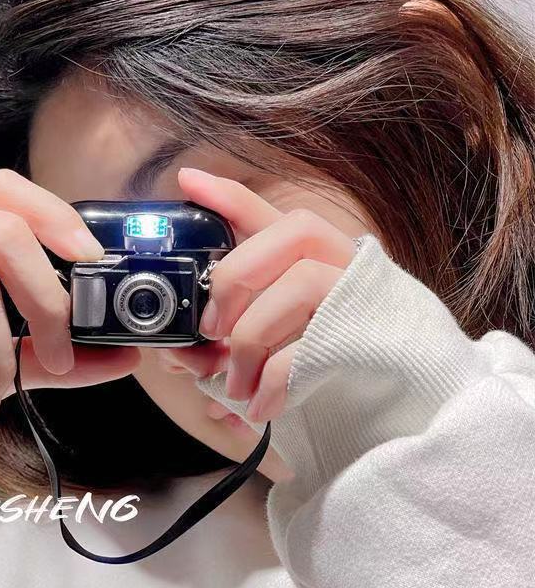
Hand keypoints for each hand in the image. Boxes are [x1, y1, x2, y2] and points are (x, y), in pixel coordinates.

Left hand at [162, 167, 360, 423]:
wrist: (406, 404)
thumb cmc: (334, 367)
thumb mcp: (280, 345)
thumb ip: (238, 337)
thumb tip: (181, 355)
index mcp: (318, 260)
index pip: (273, 214)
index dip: (229, 196)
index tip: (187, 181)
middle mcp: (345, 265)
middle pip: (292, 233)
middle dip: (238, 277)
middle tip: (211, 330)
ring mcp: (362, 296)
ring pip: (300, 287)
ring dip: (251, 341)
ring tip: (238, 387)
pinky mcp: (372, 337)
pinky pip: (309, 349)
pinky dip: (273, 383)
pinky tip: (262, 407)